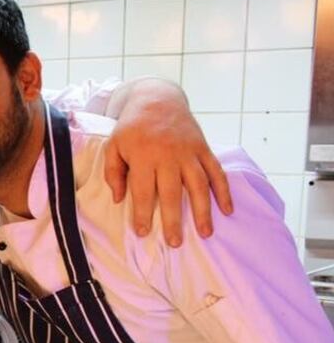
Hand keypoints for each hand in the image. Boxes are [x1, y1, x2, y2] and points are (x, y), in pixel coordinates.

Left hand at [104, 88, 233, 246]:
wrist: (157, 99)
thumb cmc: (131, 128)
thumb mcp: (113, 146)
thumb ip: (114, 172)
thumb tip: (119, 199)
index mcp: (143, 156)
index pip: (142, 190)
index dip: (142, 213)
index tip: (142, 233)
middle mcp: (168, 156)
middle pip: (171, 192)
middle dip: (173, 219)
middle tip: (175, 243)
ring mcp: (189, 152)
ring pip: (198, 185)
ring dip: (203, 210)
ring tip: (205, 233)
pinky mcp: (203, 148)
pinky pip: (216, 171)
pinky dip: (224, 190)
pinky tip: (227, 210)